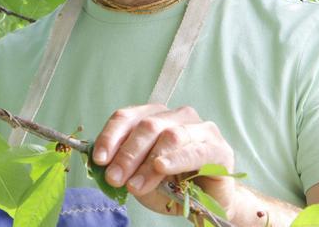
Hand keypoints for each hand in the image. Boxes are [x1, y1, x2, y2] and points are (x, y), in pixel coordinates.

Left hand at [91, 104, 237, 217]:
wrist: (207, 202)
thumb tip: (101, 164)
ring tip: (134, 184)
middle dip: (127, 154)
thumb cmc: (171, 184)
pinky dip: (175, 159)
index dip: (110, 136)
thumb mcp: (139, 175)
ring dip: (147, 162)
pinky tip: (161, 167)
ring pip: (169, 136)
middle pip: (146, 126)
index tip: (99, 160)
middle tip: (114, 178)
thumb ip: (123, 166)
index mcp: (154, 116)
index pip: (126, 117)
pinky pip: (196, 150)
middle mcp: (177, 116)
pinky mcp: (219, 148)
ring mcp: (201, 129)